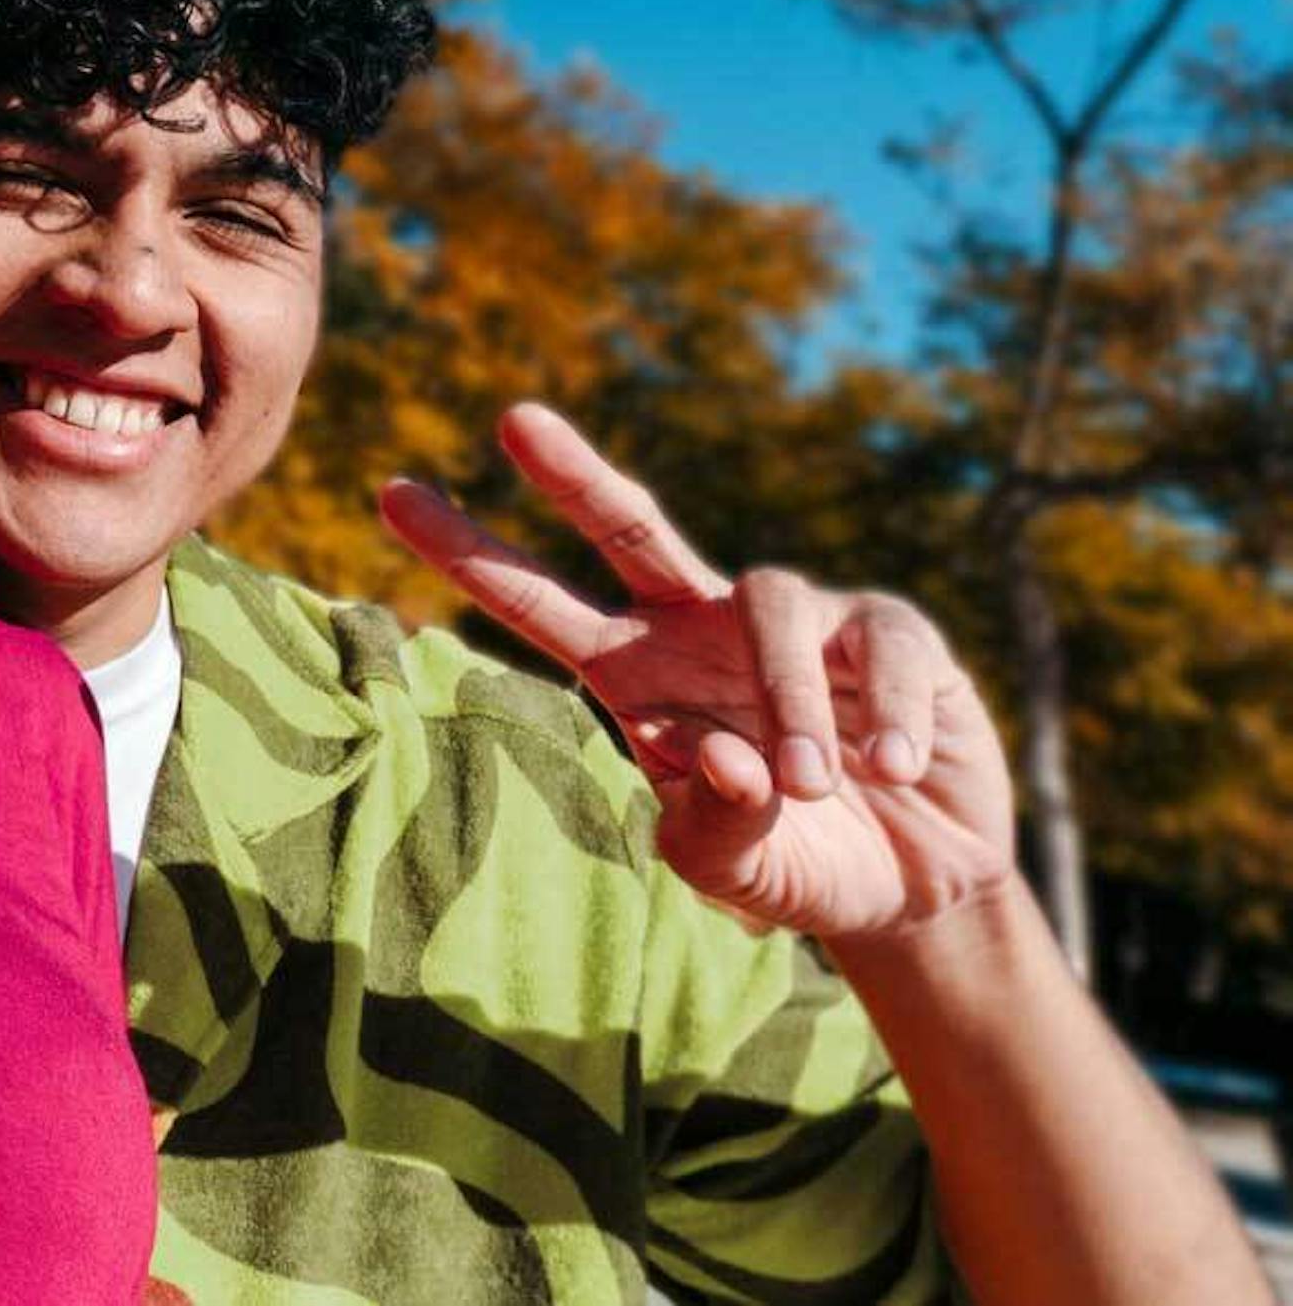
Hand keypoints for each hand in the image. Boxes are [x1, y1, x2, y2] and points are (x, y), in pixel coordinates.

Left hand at [379, 404, 1017, 944]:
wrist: (920, 887)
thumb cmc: (803, 865)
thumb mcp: (745, 873)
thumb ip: (715, 831)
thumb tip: (719, 760)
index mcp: (641, 676)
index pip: (540, 605)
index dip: (470, 554)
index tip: (386, 493)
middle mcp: (704, 628)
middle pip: (630, 527)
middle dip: (573, 474)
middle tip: (512, 420)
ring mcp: (798, 621)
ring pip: (769, 604)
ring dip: (790, 700)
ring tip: (809, 785)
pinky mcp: (889, 632)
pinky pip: (880, 642)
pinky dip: (888, 712)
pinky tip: (897, 770)